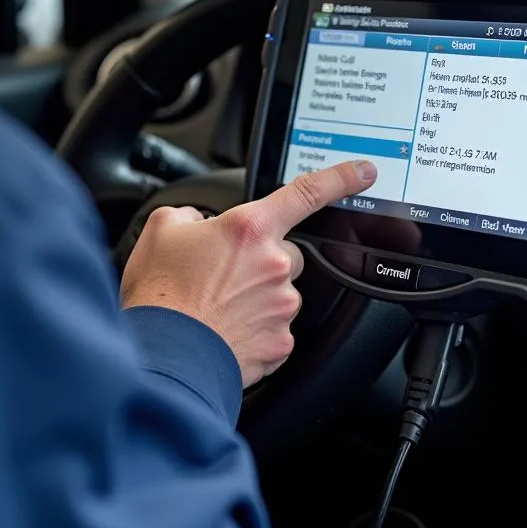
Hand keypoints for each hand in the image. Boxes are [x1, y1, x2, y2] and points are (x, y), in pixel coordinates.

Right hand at [120, 160, 377, 387]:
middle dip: (263, 261)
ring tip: (217, 308)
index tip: (365, 171)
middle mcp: (275, 264)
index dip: (341, 178)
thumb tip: (198, 223)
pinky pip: (275, 330)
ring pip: (281, 294)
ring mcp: (282, 306)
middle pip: (287, 254)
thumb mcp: (162, 231)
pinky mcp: (281, 344)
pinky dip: (255, 331)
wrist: (163, 356)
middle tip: (225, 277)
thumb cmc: (160, 295)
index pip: (307, 193)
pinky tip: (225, 332)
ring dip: (257, 298)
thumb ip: (189, 216)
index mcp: (250, 228)